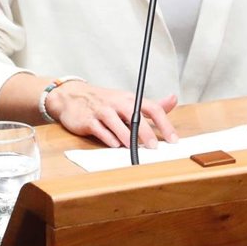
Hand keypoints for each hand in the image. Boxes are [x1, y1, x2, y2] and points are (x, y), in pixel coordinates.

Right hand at [47, 80, 178, 148]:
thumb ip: (151, 105)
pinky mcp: (88, 121)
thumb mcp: (128, 100)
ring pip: (117, 124)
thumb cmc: (105, 101)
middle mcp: (118, 103)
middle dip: (146, 133)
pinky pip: (100, 130)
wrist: (73, 96)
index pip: (153, 108)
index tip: (173, 139)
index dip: (165, 124)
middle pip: (136, 117)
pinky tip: (115, 146)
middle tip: (155, 147)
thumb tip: (173, 100)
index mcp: (130, 99)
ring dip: (127, 137)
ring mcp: (102, 111)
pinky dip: (108, 138)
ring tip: (135, 149)